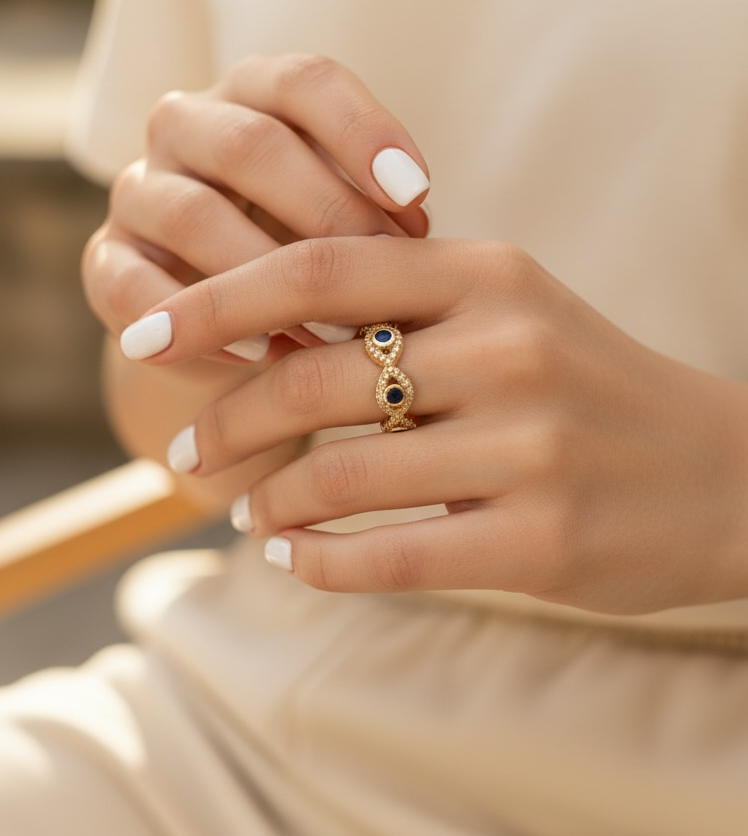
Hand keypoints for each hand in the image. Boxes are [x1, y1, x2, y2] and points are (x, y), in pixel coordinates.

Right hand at [82, 54, 428, 364]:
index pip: (303, 82)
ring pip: (193, 215)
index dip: (363, 131)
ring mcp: (138, 190)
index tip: (418, 195)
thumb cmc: (309, 248)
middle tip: (382, 272)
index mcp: (251, 93)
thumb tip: (412, 236)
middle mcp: (185, 125)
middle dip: (325, 211)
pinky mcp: (105, 260)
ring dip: (268, 277)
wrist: (228, 315)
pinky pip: (135, 287)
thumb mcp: (348, 215)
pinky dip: (198, 323)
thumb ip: (375, 208)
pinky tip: (259, 355)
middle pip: (249, 145)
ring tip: (333, 330)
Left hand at [118, 236, 747, 613]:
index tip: (146, 337)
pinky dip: (319, 565)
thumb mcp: (512, 311)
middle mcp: (508, 347)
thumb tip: (261, 329)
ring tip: (247, 508)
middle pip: (312, 379)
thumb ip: (404, 310)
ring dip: (270, 500)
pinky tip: (293, 560)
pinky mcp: (541, 539)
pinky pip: (389, 558)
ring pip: (341, 477)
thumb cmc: (593, 389)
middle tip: (190, 449)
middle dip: (225, 419)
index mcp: (489, 274)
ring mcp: (529, 447)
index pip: (317, 270)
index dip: (216, 301)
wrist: (727, 475)